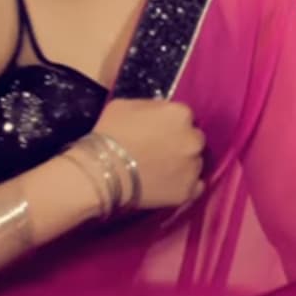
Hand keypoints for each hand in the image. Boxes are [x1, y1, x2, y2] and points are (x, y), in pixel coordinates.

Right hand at [87, 98, 205, 209]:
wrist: (101, 173)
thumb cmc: (110, 134)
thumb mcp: (126, 105)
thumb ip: (152, 107)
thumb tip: (160, 114)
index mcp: (181, 114)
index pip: (184, 117)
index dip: (170, 125)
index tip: (157, 132)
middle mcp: (194, 139)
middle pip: (193, 139)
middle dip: (180, 143)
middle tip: (160, 151)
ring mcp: (193, 166)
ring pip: (195, 162)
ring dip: (183, 164)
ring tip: (160, 170)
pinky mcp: (188, 191)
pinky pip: (195, 186)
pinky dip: (184, 185)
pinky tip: (169, 184)